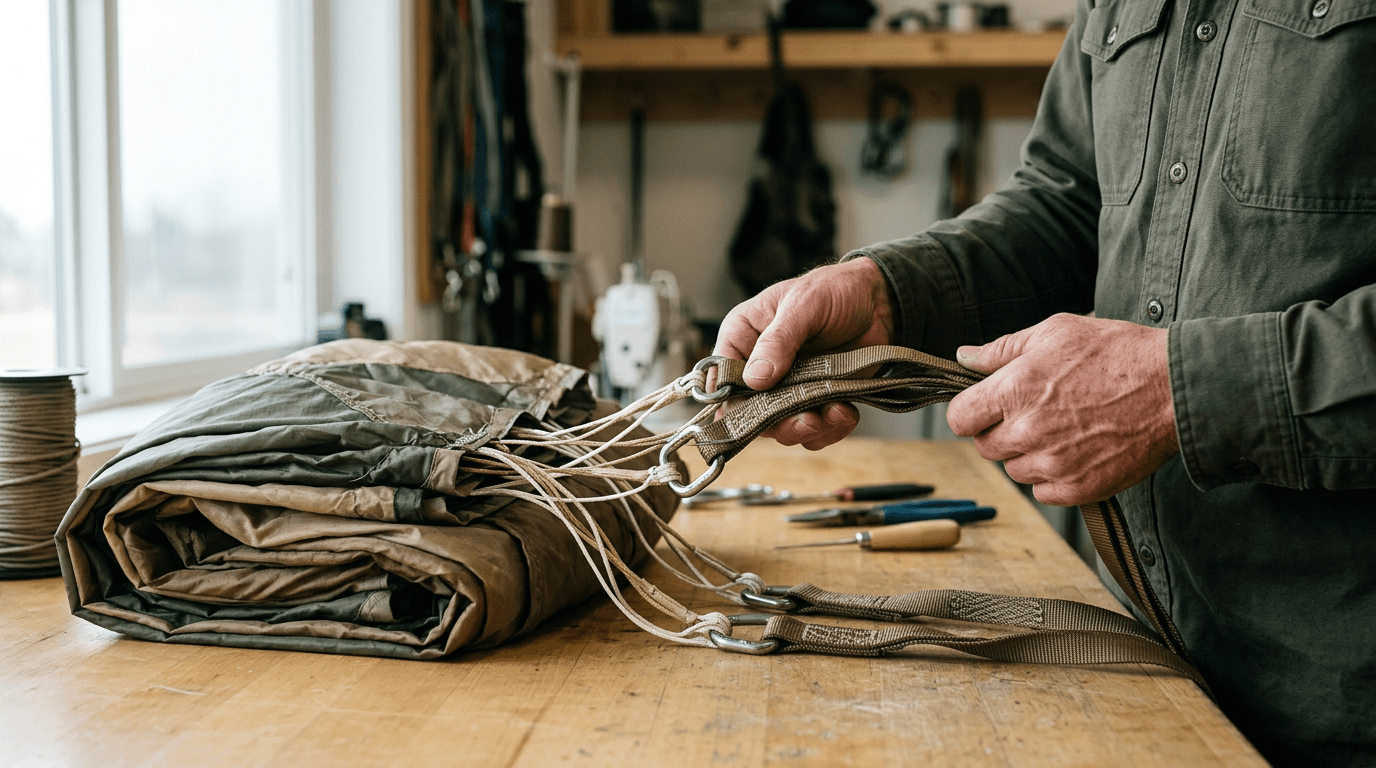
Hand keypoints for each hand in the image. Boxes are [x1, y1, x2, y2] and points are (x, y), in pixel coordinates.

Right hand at [713, 258, 895, 449]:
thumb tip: (754, 378)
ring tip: (833, 412)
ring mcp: (788, 388)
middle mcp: (760, 366)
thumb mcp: (804, 304)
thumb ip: (778, 340)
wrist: (879, 301)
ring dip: (808, 428)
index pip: (722, 376)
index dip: (732, 400)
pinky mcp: (816, 401)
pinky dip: (831, 429)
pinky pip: (814, 431)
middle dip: (778, 422)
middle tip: (806, 420)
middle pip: (751, 412)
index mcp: (744, 336)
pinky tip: (845, 411)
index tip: (756, 412)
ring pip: (782, 427)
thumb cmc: (834, 290)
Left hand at [945, 313, 1179, 505]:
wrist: (1175, 387)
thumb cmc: (1116, 352)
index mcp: (1014, 390)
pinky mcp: (1079, 488)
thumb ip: (1002, 349)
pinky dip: (1053, 476)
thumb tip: (964, 358)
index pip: (960, 418)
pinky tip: (1077, 449)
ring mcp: (1053, 464)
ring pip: (1014, 470)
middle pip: (985, 446)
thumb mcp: (1055, 331)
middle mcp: (1028, 431)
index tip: (988, 405)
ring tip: (1062, 427)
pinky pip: (1043, 492)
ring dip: (1028, 454)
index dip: (971, 411)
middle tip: (1035, 411)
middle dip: (1001, 430)